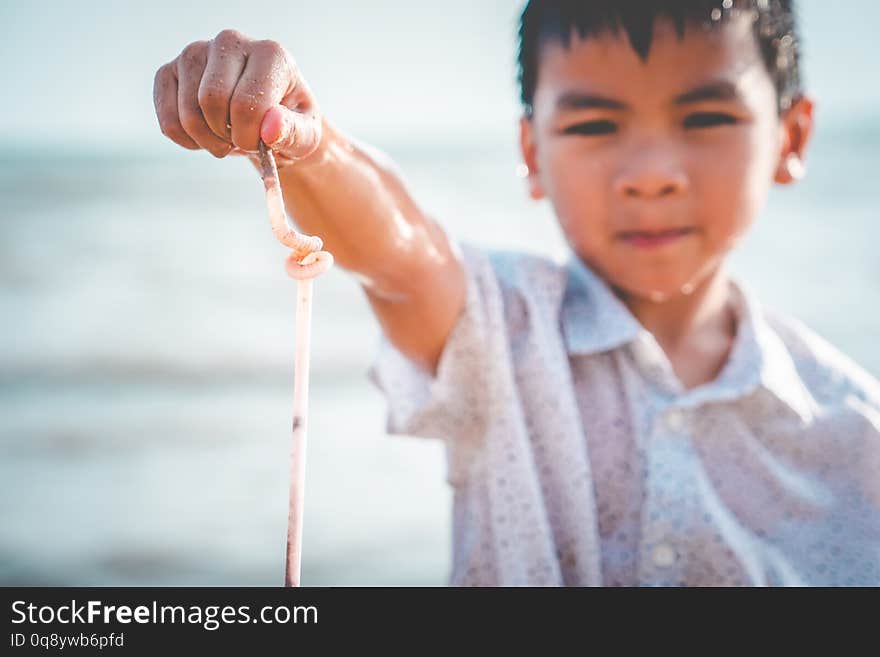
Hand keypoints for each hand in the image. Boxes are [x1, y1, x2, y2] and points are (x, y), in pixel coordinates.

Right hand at [153, 29, 321, 166]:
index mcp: (270, 54)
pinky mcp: (169, 71)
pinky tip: (207, 136)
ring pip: (188, 115)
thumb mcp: (306, 135)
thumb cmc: (290, 124)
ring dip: (209, 142)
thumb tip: (270, 128)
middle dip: (227, 138)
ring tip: (228, 138)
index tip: (261, 144)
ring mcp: (195, 53)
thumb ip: (295, 132)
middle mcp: (230, 42)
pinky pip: (168, 121)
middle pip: (211, 101)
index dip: (250, 137)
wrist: (268, 120)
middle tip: (244, 142)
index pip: (246, 102)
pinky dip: (188, 142)